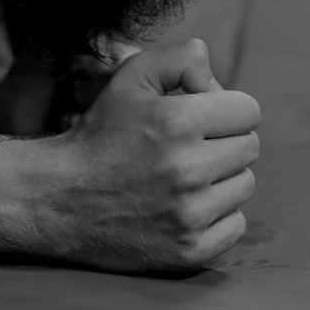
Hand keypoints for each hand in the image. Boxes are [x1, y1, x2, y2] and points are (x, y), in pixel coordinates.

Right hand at [34, 38, 258, 274]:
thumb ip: (178, 58)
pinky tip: (184, 207)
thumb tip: (214, 72)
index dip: (226, 109)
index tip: (202, 118)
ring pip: (244, 186)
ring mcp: (189, 215)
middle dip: (224, 141)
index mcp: (177, 122)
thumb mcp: (129, 79)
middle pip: (250, 148)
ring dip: (221, 179)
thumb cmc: (100, 134)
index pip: (249, 111)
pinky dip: (217, 216)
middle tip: (189, 147)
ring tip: (183, 177)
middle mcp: (188, 169)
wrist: (59, 198)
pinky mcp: (189, 251)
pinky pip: (236, 226)